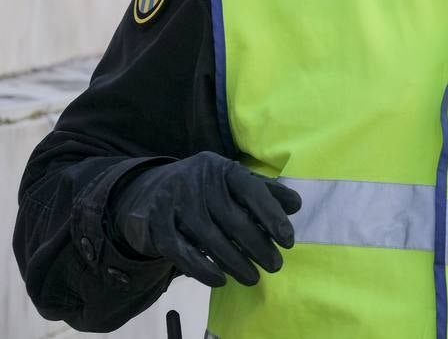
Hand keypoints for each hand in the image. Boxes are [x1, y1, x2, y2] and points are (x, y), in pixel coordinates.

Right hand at [108, 151, 301, 287]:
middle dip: (257, 245)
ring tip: (253, 278)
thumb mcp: (235, 182)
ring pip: (208, 236)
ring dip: (234, 261)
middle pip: (231, 216)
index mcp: (221, 168)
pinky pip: (180, 251)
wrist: (151, 190)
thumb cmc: (206, 188)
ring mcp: (172, 201)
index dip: (271, 215)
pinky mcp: (155, 224)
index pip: (251, 189)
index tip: (288, 241)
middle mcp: (196, 180)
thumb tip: (296, 205)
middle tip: (275, 265)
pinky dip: (201, 268)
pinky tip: (220, 279)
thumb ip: (266, 192)